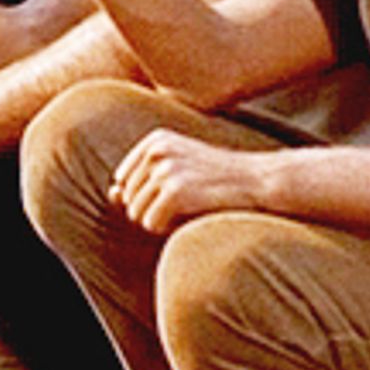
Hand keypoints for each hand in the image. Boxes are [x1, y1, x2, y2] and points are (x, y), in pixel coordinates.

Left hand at [111, 129, 272, 234]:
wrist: (258, 182)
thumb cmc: (218, 180)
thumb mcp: (179, 169)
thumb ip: (143, 179)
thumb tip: (111, 194)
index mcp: (155, 140)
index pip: (123, 181)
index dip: (147, 196)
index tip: (175, 194)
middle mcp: (156, 151)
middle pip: (128, 199)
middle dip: (152, 209)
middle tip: (186, 203)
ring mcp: (165, 170)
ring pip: (136, 213)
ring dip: (160, 220)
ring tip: (189, 208)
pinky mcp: (175, 192)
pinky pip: (150, 224)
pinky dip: (166, 228)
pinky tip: (189, 217)